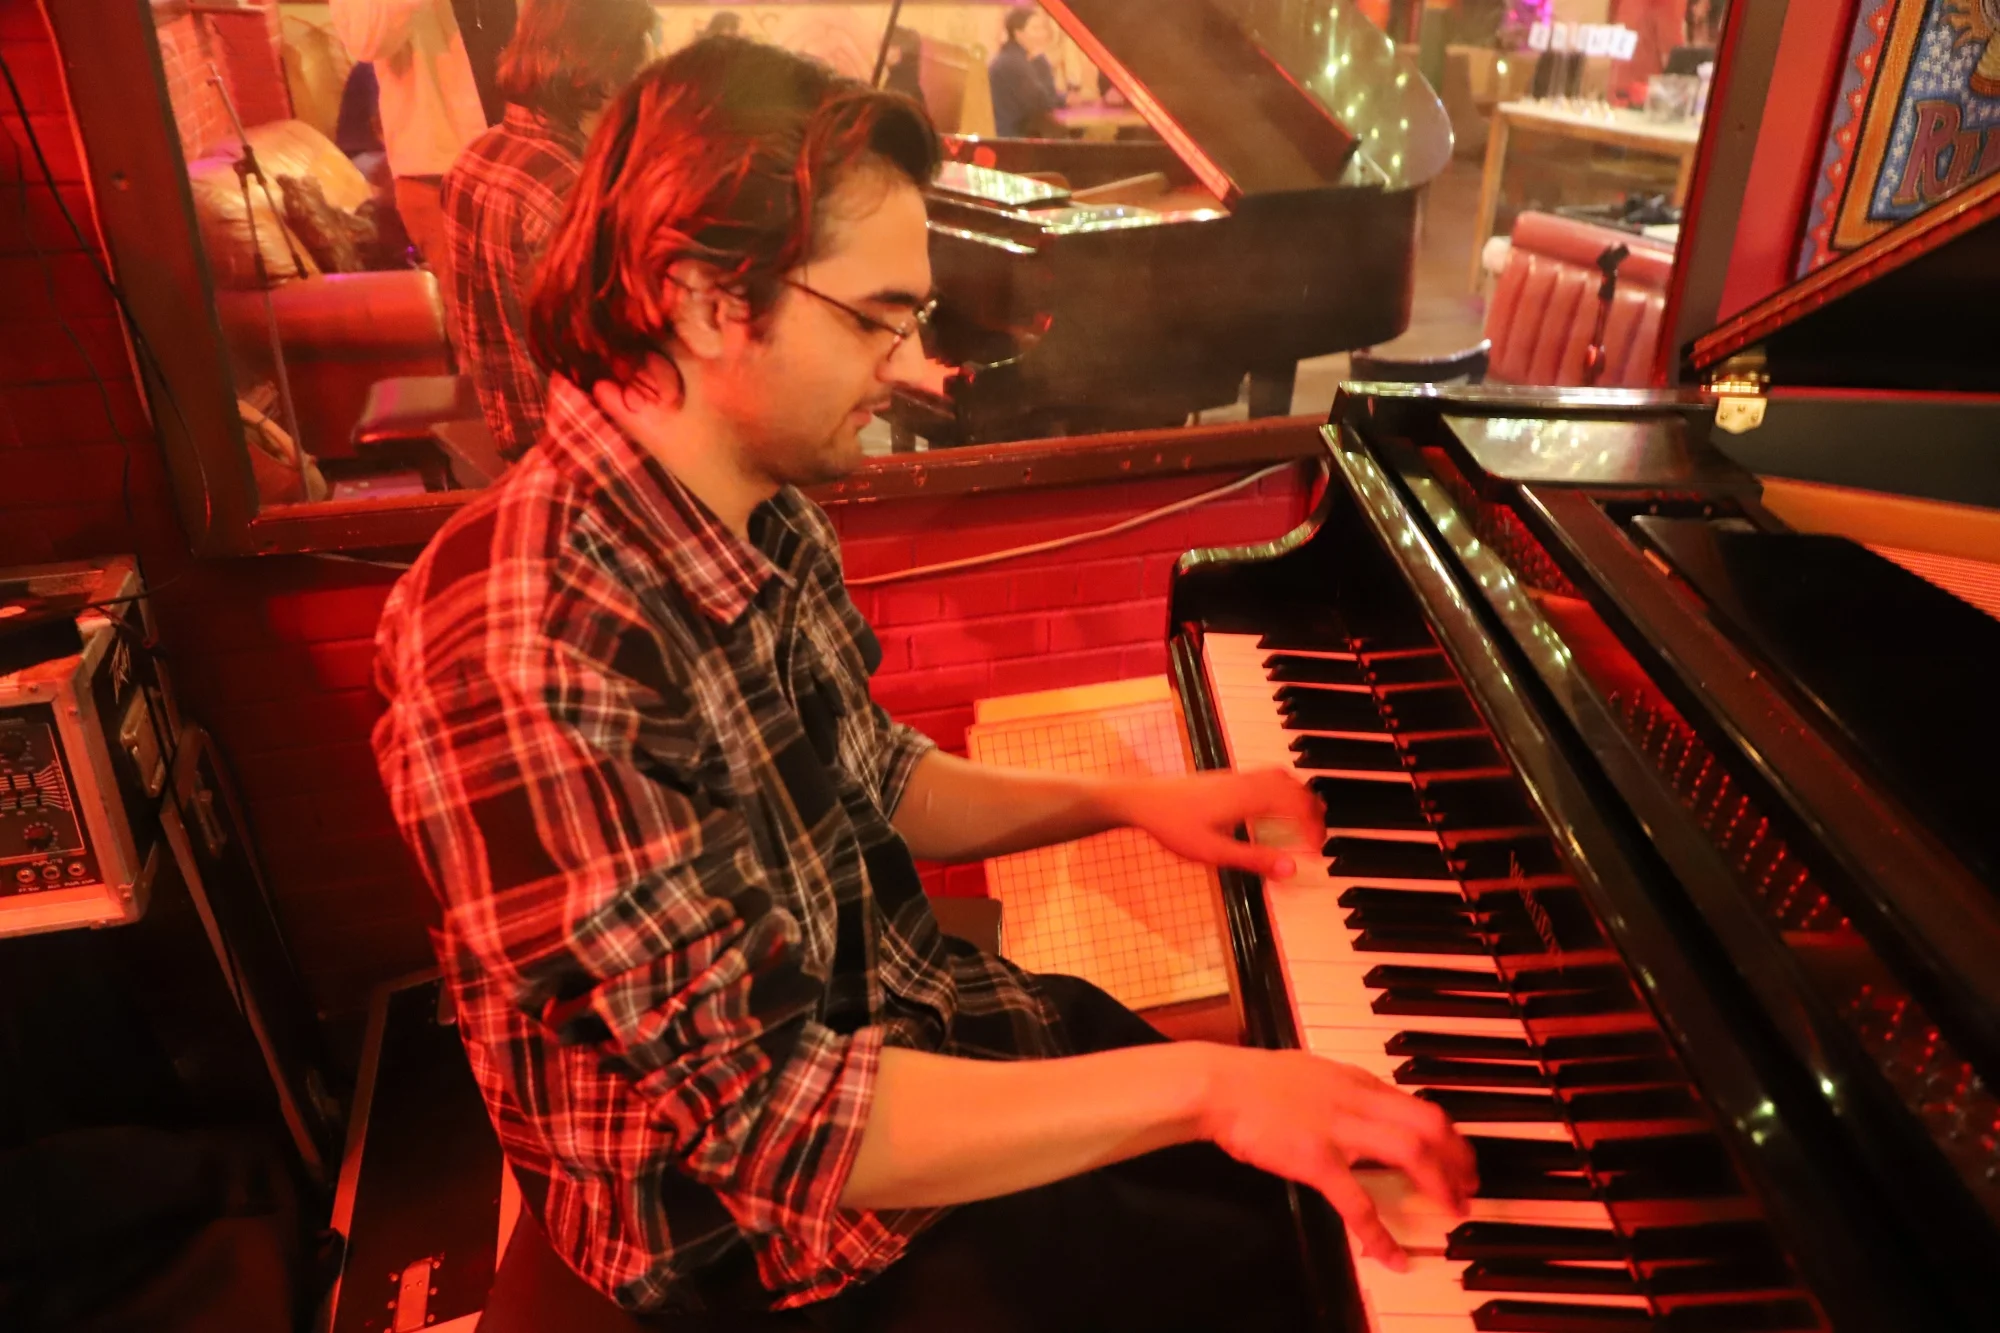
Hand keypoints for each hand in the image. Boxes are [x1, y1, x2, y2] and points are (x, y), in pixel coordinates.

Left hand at [1111, 769, 1322, 878]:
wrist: (1141, 800)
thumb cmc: (1174, 826)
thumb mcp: (1215, 852)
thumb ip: (1255, 860)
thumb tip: (1291, 870)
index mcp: (1249, 797)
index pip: (1298, 806)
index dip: (1314, 828)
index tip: (1318, 851)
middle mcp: (1247, 781)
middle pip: (1295, 787)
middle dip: (1313, 811)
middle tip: (1319, 838)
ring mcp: (1237, 777)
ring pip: (1282, 777)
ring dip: (1299, 797)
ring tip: (1306, 821)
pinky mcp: (1227, 778)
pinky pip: (1266, 776)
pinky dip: (1282, 790)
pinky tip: (1274, 809)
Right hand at [1199, 1046, 1476, 1269]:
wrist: (1219, 1085)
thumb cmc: (1255, 1080)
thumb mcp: (1312, 1072)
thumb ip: (1344, 1089)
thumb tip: (1366, 1104)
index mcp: (1357, 1081)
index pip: (1421, 1105)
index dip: (1450, 1134)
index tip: (1461, 1155)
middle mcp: (1358, 1101)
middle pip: (1429, 1126)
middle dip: (1459, 1158)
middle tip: (1470, 1185)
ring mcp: (1339, 1130)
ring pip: (1410, 1152)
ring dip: (1439, 1183)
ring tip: (1453, 1208)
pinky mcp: (1316, 1160)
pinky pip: (1357, 1202)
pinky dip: (1379, 1233)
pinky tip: (1392, 1255)